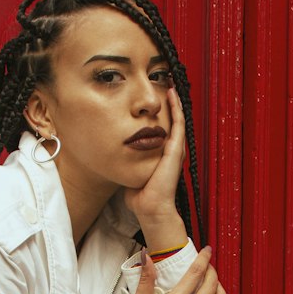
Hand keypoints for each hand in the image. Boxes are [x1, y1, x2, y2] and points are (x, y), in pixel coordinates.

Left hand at [123, 86, 187, 250]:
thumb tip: (114, 153)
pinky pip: (178, 124)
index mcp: (163, 155)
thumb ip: (127, 160)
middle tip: (164, 84)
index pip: (162, 129)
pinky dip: (176, 108)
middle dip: (169, 104)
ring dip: (174, 102)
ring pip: (177, 118)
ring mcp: (176, 150)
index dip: (159, 114)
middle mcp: (172, 151)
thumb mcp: (132, 171)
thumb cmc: (140, 196)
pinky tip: (172, 94)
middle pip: (172, 121)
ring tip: (169, 84)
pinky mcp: (176, 150)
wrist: (151, 209)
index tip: (152, 100)